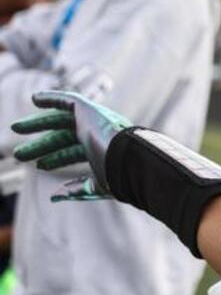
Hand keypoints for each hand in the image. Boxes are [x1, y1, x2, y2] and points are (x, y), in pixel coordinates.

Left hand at [11, 90, 133, 200]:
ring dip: (38, 123)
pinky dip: (52, 98)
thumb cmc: (120, 177)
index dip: (56, 158)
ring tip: (15, 128)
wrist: (130, 161)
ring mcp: (95, 120)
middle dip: (41, 145)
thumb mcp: (97, 186)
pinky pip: (68, 100)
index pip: (75, 152)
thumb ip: (77, 189)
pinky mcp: (90, 110)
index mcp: (102, 149)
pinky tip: (35, 99)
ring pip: (61, 120)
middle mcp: (98, 132)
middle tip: (18, 155)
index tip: (39, 165)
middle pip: (64, 137)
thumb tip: (54, 196)